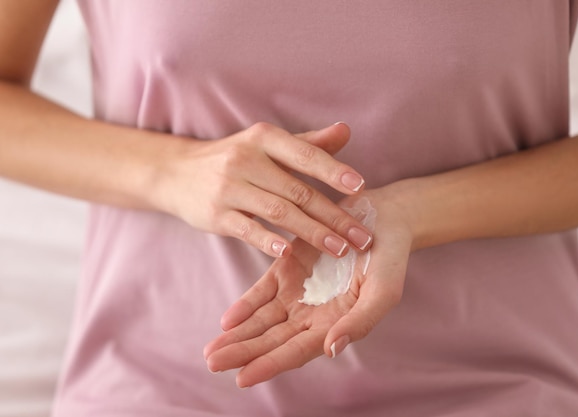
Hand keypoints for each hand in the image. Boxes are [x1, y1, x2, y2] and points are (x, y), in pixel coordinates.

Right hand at [154, 122, 373, 257]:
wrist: (177, 173)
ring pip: (279, 212)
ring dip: (312, 232)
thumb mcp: (267, 144)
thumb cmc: (235, 158)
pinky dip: (268, 241)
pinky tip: (289, 252)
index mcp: (264, 138)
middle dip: (334, 215)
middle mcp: (246, 159)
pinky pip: (247, 229)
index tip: (361, 187)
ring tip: (339, 249)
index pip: (305, 155)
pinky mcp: (216, 214)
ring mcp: (229, 187)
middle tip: (362, 237)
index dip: (334, 170)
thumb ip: (308, 143)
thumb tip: (347, 131)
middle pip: (298, 190)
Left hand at [203, 188, 412, 387]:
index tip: (243, 378)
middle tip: (213, 363)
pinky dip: (245, 305)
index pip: (296, 351)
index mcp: (334, 324)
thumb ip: (359, 322)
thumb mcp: (384, 291)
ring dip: (238, 335)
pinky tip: (227, 320)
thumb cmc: (389, 258)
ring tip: (212, 351)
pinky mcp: (287, 268)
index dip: (270, 365)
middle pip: (272, 340)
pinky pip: (261, 292)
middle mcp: (312, 314)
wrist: (382, 218)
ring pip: (262, 320)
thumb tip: (331, 349)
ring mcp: (297, 292)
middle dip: (243, 354)